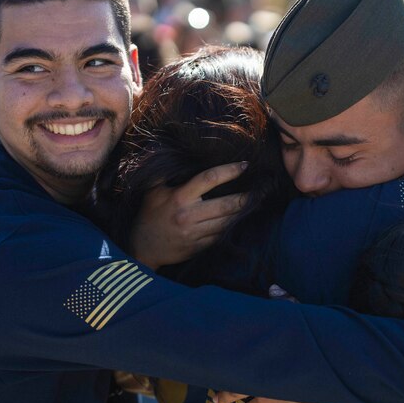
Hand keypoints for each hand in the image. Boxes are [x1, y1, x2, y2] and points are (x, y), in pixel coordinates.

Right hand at [129, 162, 248, 268]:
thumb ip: (165, 173)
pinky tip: (241, 220)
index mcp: (179, 197)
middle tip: (262, 190)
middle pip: (226, 204)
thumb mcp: (152, 190)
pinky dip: (232, 227)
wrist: (142, 249)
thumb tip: (176, 153)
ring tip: (256, 203)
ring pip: (227, 222)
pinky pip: (221, 236)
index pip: (209, 179)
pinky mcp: (199, 247)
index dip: (230, 171)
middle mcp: (189, 215)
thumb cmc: (148, 215)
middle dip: (246, 197)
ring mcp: (195, 233)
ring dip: (242, 213)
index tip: (245, 166)